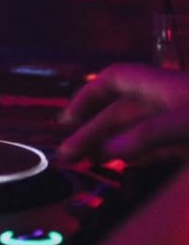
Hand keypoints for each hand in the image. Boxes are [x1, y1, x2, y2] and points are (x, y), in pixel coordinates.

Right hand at [56, 63, 188, 164]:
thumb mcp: (184, 121)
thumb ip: (146, 135)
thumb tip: (107, 150)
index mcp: (160, 85)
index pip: (113, 80)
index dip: (87, 96)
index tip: (67, 118)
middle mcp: (166, 100)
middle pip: (119, 112)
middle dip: (92, 131)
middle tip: (68, 155)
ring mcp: (179, 121)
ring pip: (136, 130)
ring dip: (110, 144)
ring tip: (86, 162)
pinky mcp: (187, 139)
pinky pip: (158, 145)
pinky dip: (139, 154)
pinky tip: (126, 165)